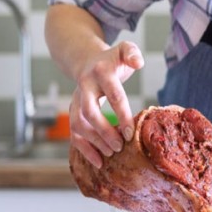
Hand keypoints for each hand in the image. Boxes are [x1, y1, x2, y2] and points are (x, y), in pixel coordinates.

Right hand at [69, 41, 143, 167]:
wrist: (87, 62)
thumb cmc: (112, 60)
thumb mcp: (124, 50)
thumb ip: (132, 53)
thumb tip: (138, 63)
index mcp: (100, 72)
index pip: (112, 95)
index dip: (121, 114)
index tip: (130, 133)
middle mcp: (84, 87)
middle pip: (89, 112)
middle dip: (104, 131)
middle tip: (119, 146)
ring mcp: (75, 100)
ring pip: (78, 124)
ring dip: (93, 142)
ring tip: (112, 154)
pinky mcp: (73, 112)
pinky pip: (73, 133)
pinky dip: (84, 149)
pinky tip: (99, 162)